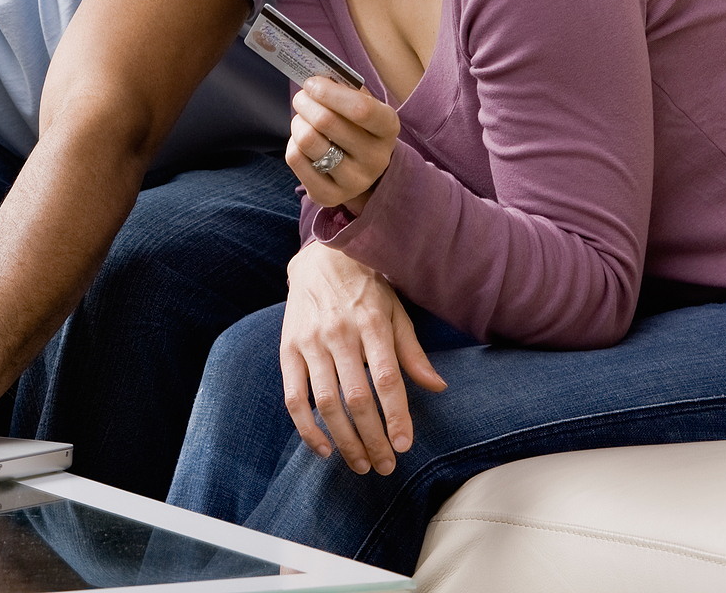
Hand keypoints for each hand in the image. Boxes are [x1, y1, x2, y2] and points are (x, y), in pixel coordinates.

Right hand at [281, 244, 445, 475]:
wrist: (321, 259)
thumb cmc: (366, 289)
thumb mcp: (395, 311)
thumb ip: (412, 352)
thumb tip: (437, 386)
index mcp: (372, 324)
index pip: (386, 379)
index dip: (395, 416)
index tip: (404, 445)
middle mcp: (340, 334)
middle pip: (357, 398)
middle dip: (372, 439)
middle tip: (385, 465)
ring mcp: (311, 343)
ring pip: (326, 403)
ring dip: (344, 441)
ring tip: (361, 464)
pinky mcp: (288, 350)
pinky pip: (294, 397)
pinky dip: (306, 428)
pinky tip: (324, 449)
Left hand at [286, 76, 399, 211]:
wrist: (363, 168)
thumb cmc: (358, 126)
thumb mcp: (363, 104)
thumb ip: (344, 89)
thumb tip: (315, 79)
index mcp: (388, 128)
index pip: (361, 109)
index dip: (330, 93)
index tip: (312, 83)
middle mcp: (376, 159)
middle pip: (326, 122)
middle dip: (305, 102)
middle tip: (302, 97)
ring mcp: (355, 182)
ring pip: (307, 140)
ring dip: (298, 122)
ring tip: (302, 120)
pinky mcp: (330, 196)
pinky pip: (296, 160)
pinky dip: (292, 145)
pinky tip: (302, 144)